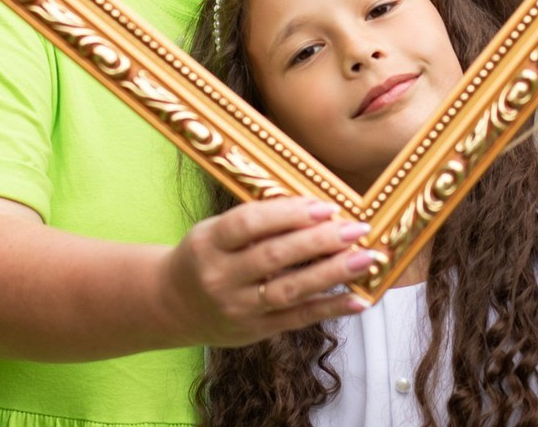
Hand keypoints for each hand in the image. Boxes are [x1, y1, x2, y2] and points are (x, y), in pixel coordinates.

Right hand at [164, 197, 375, 347]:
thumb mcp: (215, 230)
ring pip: (290, 290)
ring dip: (333, 273)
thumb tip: (314, 208)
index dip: (289, 214)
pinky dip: (330, 308)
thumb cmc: (205, 255)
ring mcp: (237, 309)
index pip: (250, 224)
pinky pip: (297, 319)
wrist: (172, 305)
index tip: (325, 206)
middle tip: (357, 228)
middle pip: (275, 257)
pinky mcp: (254, 332)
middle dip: (320, 241)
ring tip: (365, 258)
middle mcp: (221, 278)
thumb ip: (256, 221)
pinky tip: (358, 298)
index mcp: (208, 243)